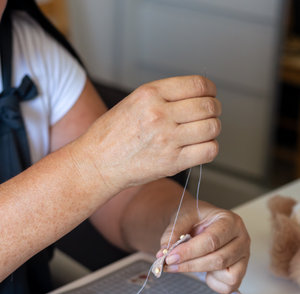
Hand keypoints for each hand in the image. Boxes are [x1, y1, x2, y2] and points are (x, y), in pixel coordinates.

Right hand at [82, 76, 220, 191]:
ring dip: (212, 129)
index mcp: (150, 94)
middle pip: (208, 107)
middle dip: (214, 110)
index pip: (198, 85)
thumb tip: (196, 97)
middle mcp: (160, 114)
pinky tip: (200, 147)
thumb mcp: (133, 102)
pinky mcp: (172, 162)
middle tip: (210, 115)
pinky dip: (210, 148)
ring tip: (203, 132)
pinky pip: (208, 151)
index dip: (210, 90)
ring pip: (211, 128)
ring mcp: (167, 139)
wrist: (97, 163)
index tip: (209, 95)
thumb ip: (164, 97)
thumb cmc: (112, 135)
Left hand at [157, 200, 249, 293]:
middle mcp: (242, 238)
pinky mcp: (241, 270)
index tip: (170, 257)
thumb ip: (173, 232)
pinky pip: (230, 285)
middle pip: (218, 260)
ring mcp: (244, 256)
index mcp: (230, 221)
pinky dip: (214, 283)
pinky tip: (205, 270)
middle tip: (169, 264)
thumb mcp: (183, 216)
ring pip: (226, 275)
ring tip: (189, 263)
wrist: (202, 221)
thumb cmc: (196, 218)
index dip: (189, 252)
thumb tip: (164, 252)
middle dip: (190, 265)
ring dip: (202, 273)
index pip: (212, 241)